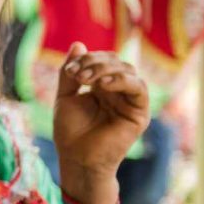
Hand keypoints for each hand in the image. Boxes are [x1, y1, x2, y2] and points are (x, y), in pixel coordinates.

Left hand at [53, 43, 148, 203]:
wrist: (77, 158)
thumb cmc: (70, 132)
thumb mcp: (65, 96)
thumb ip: (69, 72)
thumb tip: (78, 44)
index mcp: (102, 86)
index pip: (102, 60)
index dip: (86, 59)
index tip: (69, 72)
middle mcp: (118, 91)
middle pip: (115, 61)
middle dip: (94, 63)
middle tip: (76, 76)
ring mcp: (130, 101)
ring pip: (128, 70)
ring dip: (105, 69)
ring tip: (85, 80)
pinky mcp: (139, 112)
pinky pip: (139, 88)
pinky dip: (122, 81)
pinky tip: (103, 85)